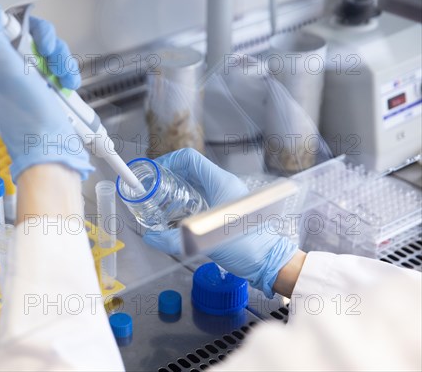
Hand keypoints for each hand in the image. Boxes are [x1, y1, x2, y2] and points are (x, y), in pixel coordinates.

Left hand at [0, 0, 92, 181]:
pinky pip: (62, 68)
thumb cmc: (27, 117)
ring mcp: (32, 81)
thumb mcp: (5, 68)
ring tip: (64, 79)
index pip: (11, 26)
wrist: (51, 149)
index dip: (30, 30)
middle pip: (35, 37)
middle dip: (50, 47)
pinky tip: (69, 86)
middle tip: (51, 60)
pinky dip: (69, 74)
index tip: (36, 44)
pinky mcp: (50, 90)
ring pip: (52, 52)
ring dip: (63, 62)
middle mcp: (11, 70)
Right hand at [143, 148, 297, 297]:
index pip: (189, 159)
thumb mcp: (205, 242)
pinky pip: (203, 197)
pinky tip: (177, 216)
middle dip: (169, 176)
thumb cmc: (247, 247)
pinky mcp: (226, 209)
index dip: (168, 161)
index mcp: (220, 182)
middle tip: (153, 189)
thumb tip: (151, 238)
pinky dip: (187, 201)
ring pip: (196, 183)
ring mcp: (226, 196)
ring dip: (177, 189)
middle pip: (191, 170)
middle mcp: (224, 185)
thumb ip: (174, 240)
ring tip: (161, 201)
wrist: (270, 262)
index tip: (154, 172)